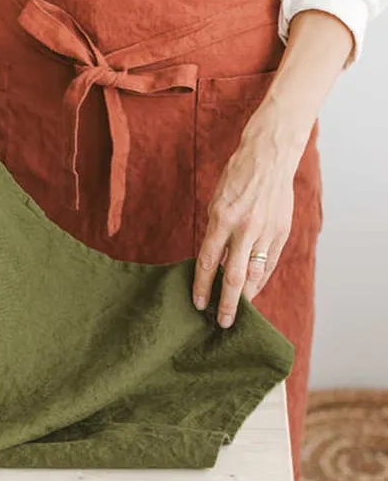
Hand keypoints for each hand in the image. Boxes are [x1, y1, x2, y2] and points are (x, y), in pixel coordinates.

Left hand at [192, 104, 306, 326]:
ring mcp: (266, 231)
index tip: (198, 304)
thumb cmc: (235, 179)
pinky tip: (252, 293)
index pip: (208, 262)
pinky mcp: (281, 232)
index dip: (202, 286)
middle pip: (234, 276)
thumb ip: (215, 235)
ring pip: (255, 274)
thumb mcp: (216, 204)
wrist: (269, 157)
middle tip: (221, 323)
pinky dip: (260, 281)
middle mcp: (245, 228)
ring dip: (245, 297)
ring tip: (237, 314)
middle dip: (227, 303)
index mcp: (222, 219)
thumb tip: (212, 266)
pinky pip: (269, 264)